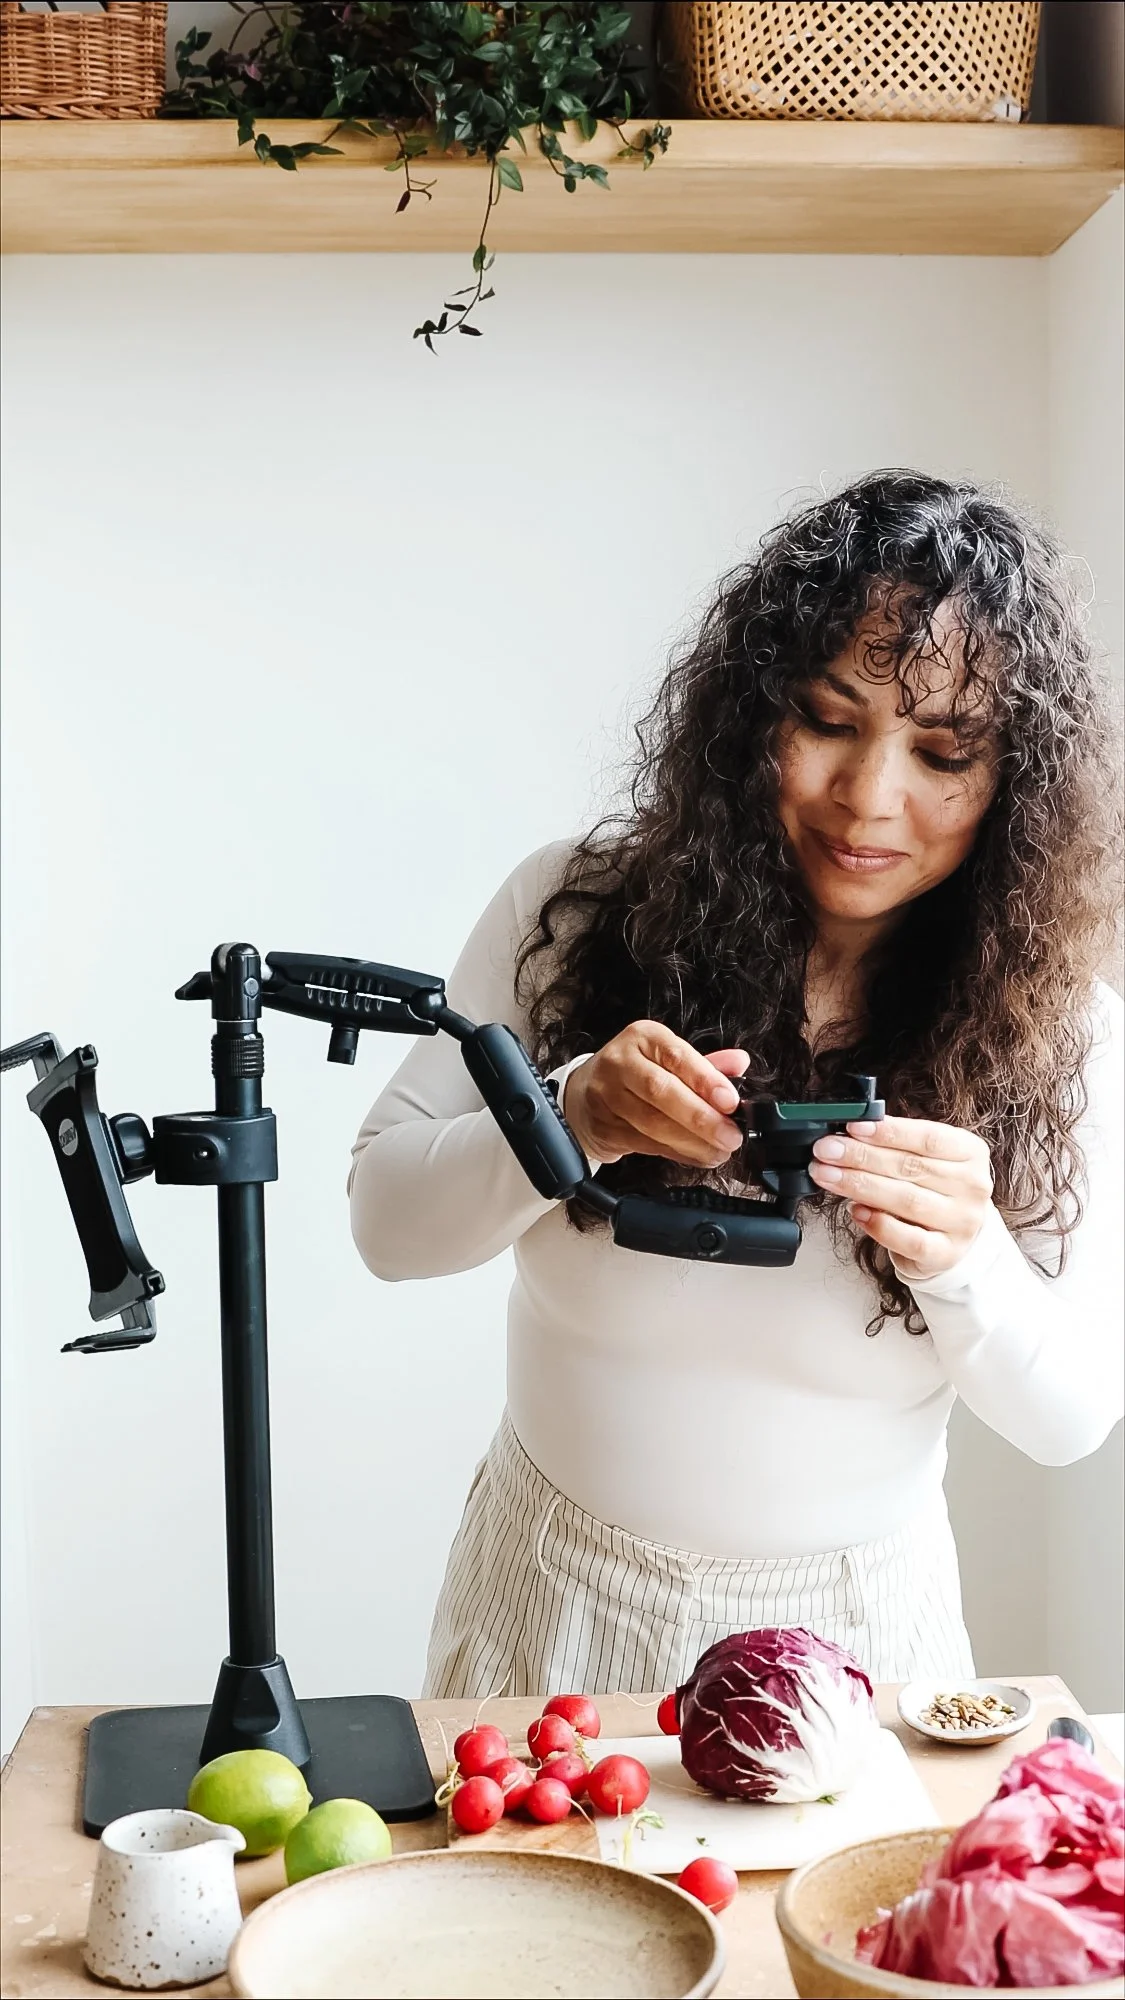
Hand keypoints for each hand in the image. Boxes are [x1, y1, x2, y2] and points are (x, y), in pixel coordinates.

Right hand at [563, 1022, 747, 1169]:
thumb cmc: (635, 1073)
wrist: (584, 1094)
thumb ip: (705, 1064)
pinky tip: (697, 1155)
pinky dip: (677, 1153)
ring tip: (719, 1150)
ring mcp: (607, 1096)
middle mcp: (621, 1062)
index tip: (731, 1101)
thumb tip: (739, 1064)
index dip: (706, 1080)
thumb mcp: (667, 1057)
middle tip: (730, 1136)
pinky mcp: (604, 1127)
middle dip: (701, 1118)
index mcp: (643, 1038)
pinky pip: (646, 1145)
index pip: (676, 1056)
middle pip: (661, 1091)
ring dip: (692, 1142)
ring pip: (653, 1123)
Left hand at [808, 1114, 993, 1281]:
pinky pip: (909, 1239)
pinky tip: (855, 1211)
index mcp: (970, 1152)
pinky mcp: (946, 1253)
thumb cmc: (934, 1189)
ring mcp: (962, 1222)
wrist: (955, 1237)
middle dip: (861, 1157)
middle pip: (910, 1167)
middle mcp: (972, 1186)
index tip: (852, 1128)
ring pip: (906, 1200)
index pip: (928, 1138)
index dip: (888, 1132)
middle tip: (827, 1151)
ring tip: (828, 1176)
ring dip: (860, 1186)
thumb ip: (896, 1144)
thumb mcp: (926, 1158)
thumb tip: (850, 1134)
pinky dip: (878, 1224)